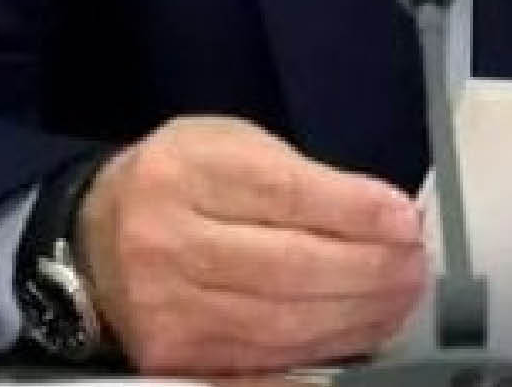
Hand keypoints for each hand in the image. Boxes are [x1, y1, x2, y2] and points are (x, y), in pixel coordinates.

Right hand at [75, 115, 427, 373]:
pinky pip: (262, 366)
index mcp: (186, 172)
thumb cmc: (183, 182)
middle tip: (415, 266)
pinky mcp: (173, 360)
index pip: (286, 196)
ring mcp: (167, 310)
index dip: (355, 214)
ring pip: (283, 325)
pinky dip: (322, 354)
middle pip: (289, 269)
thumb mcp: (234, 147)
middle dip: (369, 271)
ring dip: (358, 317)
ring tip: (400, 299)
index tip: (405, 221)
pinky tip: (361, 336)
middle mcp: (167, 243)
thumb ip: (304, 179)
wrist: (96, 238)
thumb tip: (386, 218)